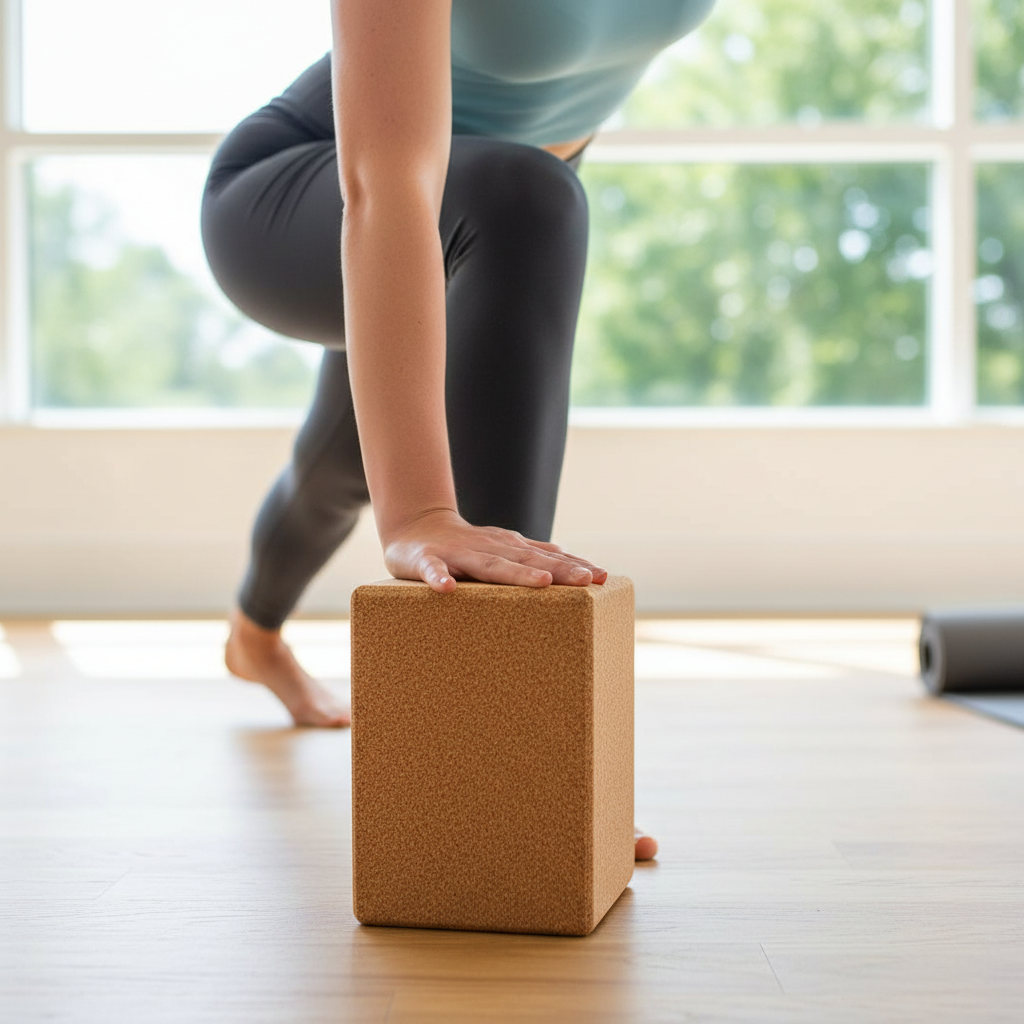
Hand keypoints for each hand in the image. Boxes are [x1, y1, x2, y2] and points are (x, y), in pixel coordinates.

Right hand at [383, 508, 607, 593]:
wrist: (412, 527)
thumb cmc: (462, 545)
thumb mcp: (500, 548)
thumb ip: (530, 555)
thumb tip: (571, 559)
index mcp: (507, 548)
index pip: (546, 557)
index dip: (574, 566)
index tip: (603, 576)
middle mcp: (488, 548)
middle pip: (527, 560)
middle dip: (559, 570)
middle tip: (587, 580)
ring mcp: (457, 554)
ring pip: (489, 565)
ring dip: (515, 574)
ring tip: (542, 583)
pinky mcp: (426, 561)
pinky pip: (432, 571)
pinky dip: (438, 578)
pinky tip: (446, 589)